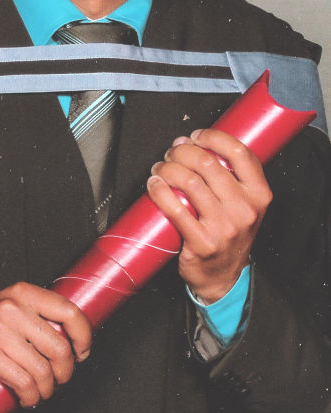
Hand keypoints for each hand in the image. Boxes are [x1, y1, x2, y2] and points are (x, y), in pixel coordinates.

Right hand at [0, 282, 91, 407]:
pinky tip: (27, 398)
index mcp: (23, 293)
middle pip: (59, 346)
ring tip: (40, 392)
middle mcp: (12, 307)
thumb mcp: (9, 309)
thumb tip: (71, 338)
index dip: (83, 335)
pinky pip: (22, 382)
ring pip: (41, 369)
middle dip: (64, 371)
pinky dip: (30, 396)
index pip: (69, 311)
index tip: (82, 352)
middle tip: (58, 379)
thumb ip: (36, 316)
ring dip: (46, 389)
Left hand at [146, 129, 272, 301]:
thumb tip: (190, 142)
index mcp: (259, 194)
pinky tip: (154, 185)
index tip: (196, 136)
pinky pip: (175, 209)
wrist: (224, 276)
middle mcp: (244, 209)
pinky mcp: (202, 243)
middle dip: (182, 151)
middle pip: (207, 163)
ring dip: (168, 168)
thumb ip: (229, 174)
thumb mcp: (244, 203)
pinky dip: (160, 191)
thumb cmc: (230, 233)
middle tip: (171, 153)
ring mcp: (224, 227)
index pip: (239, 151)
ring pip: (189, 182)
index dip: (212, 136)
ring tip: (160, 168)